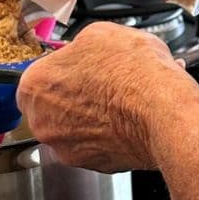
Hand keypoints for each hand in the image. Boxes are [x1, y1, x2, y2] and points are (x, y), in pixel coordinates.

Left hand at [16, 21, 197, 172]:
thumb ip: (78, 46)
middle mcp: (44, 123)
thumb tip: (83, 51)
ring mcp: (68, 149)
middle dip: (76, 94)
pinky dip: (112, 133)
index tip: (78, 66)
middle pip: (54, 106)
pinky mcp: (95, 166)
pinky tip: (131, 116)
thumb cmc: (132, 74)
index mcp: (34, 86)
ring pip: (77, 128)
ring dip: (95, 115)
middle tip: (102, 81)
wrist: (164, 112)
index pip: (37, 76)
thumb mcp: (100, 33)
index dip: (62, 68)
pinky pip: (98, 145)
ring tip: (123, 97)